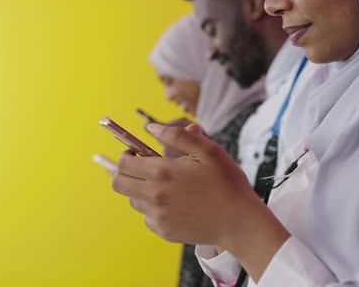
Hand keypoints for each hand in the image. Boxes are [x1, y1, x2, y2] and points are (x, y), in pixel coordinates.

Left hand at [112, 123, 290, 281]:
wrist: (240, 221)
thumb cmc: (227, 183)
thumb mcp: (208, 150)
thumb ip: (177, 135)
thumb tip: (150, 128)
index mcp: (163, 172)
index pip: (123, 163)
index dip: (127, 154)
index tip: (137, 153)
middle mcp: (155, 195)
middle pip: (119, 184)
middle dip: (126, 173)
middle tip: (144, 169)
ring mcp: (158, 216)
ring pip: (133, 201)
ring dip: (142, 191)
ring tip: (167, 187)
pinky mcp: (164, 231)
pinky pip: (148, 217)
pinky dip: (156, 209)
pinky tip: (177, 204)